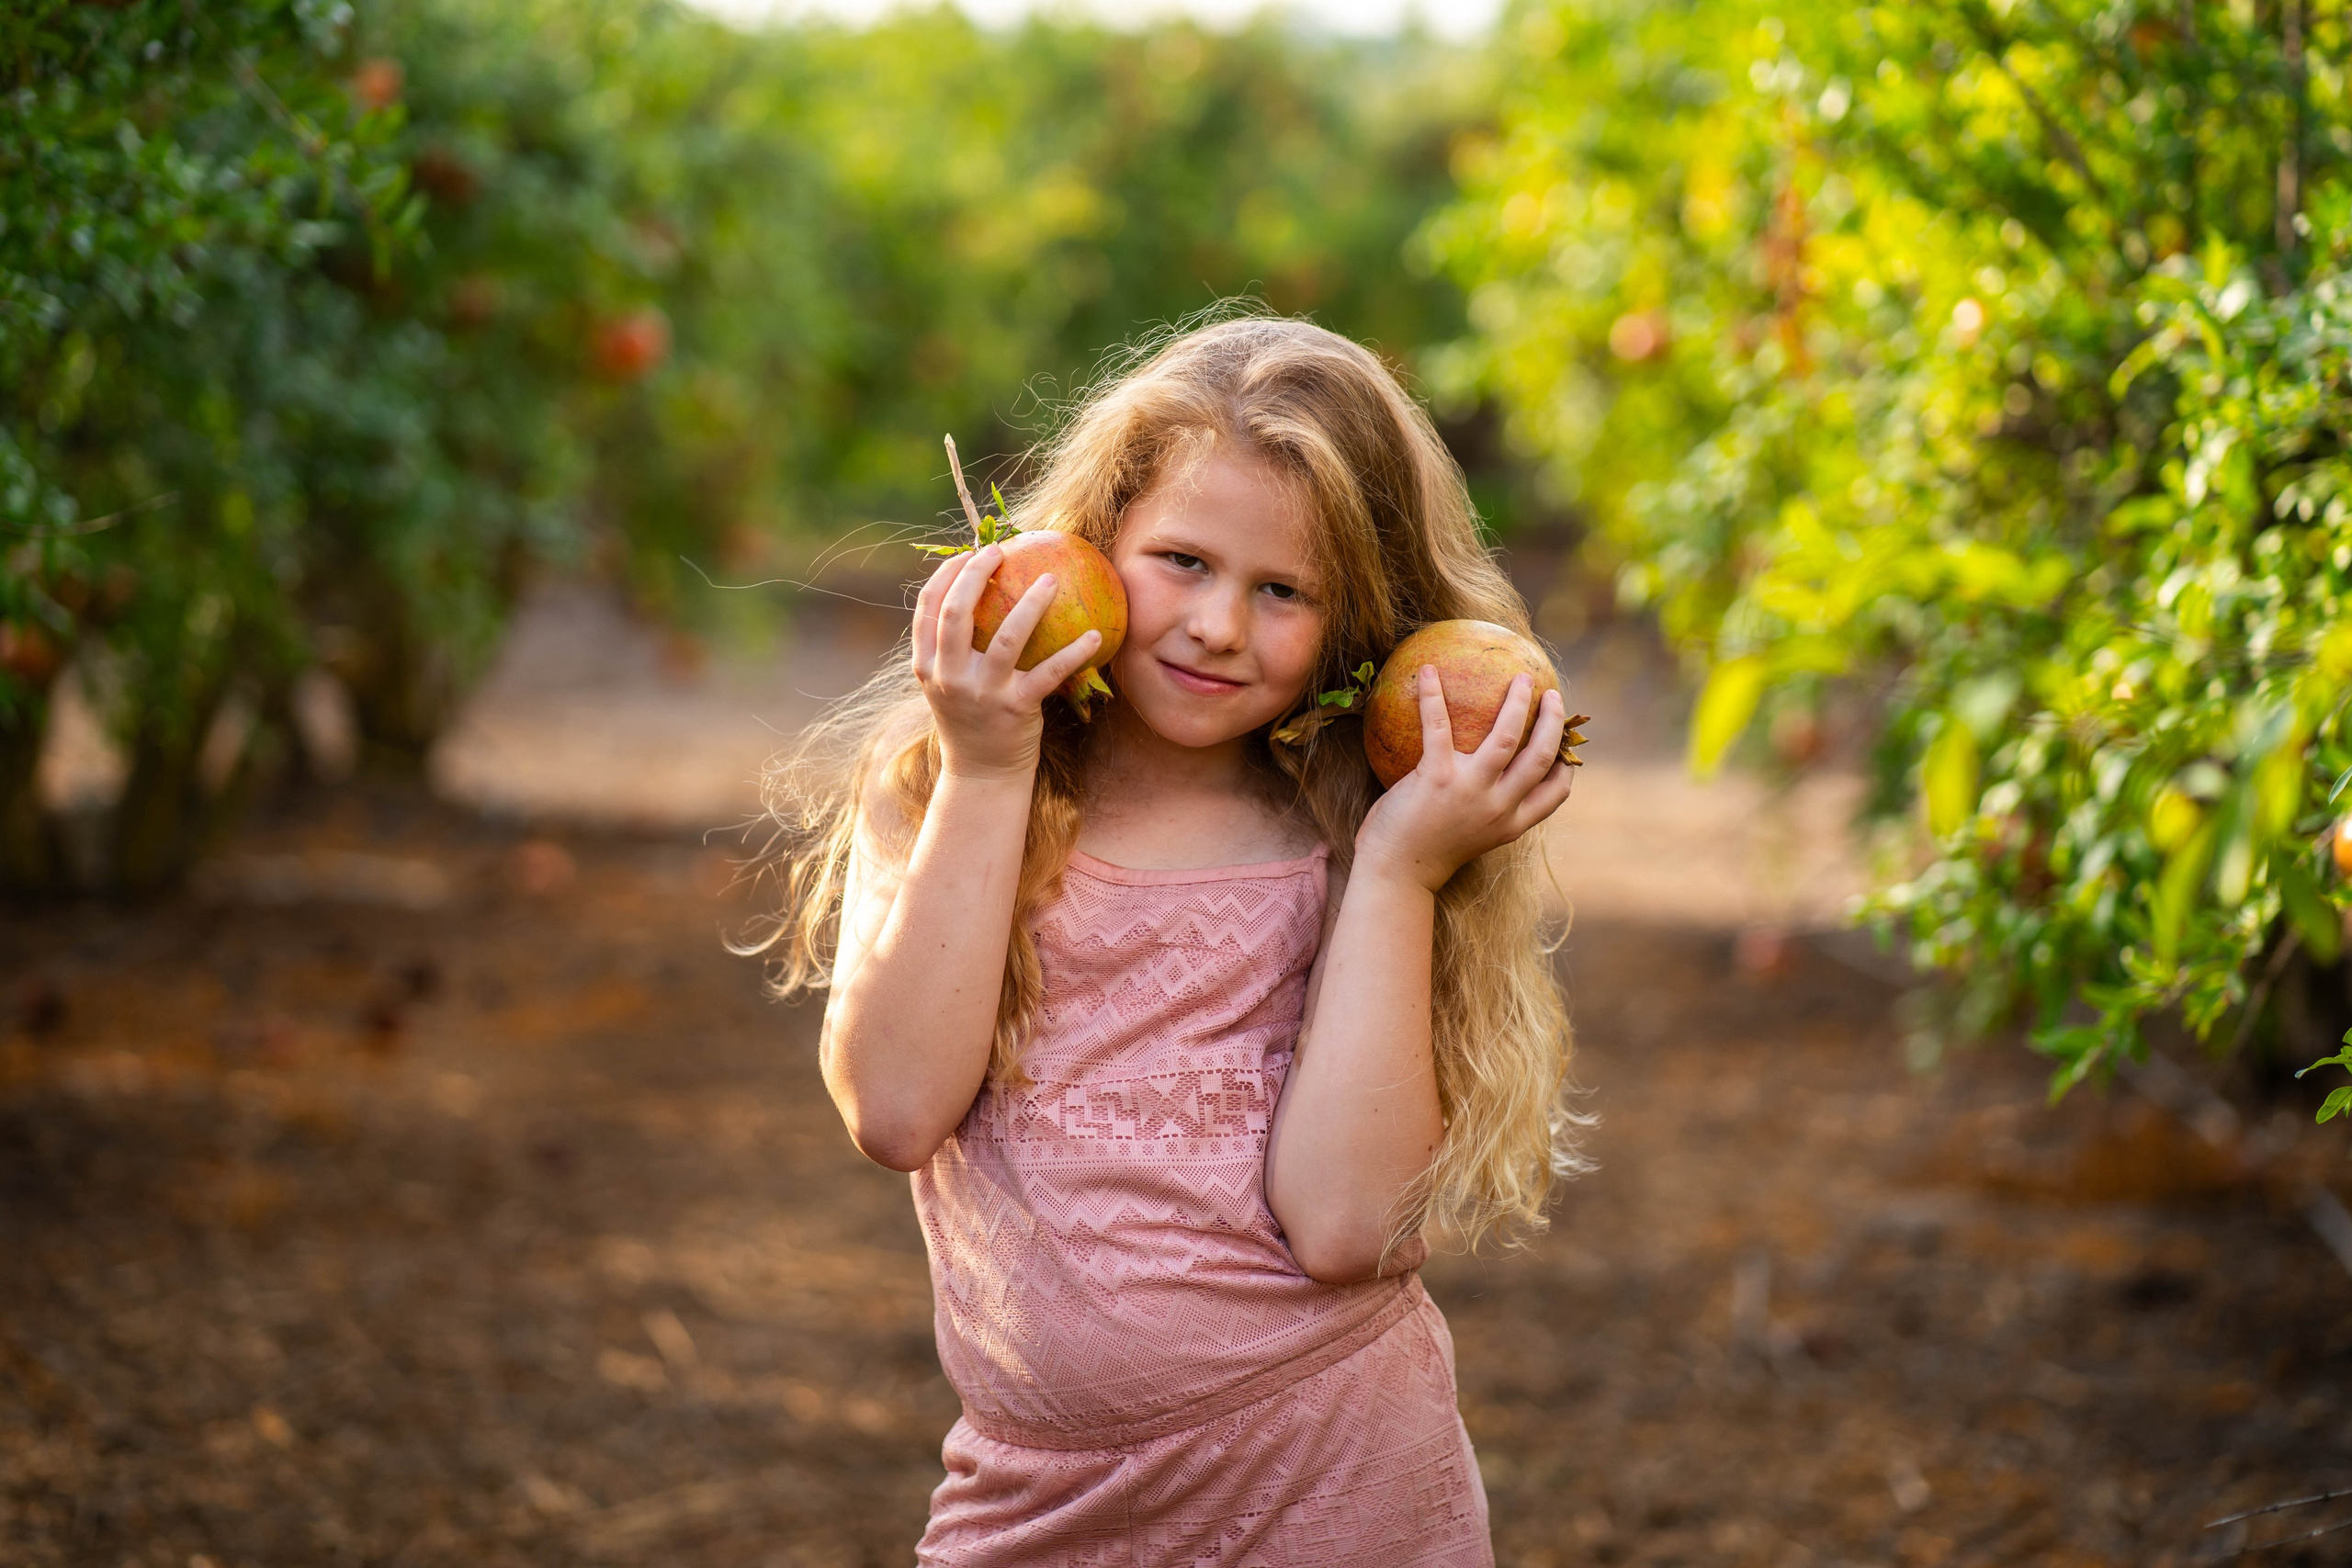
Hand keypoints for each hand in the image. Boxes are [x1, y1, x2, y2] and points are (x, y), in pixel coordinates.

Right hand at [911, 545, 1101, 780]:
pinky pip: (1049, 673)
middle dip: (976, 575)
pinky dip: (1074, 653)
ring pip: (1006, 639)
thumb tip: (978, 592)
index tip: (969, 551)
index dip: (946, 573)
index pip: (928, 607)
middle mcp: (949, 676)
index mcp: (927, 665)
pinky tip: (1094, 634)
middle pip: (956, 613)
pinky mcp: (1015, 709)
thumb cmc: (973, 717)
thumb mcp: (950, 682)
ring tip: (1052, 579)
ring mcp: (982, 694)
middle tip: (1000, 551)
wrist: (982, 774)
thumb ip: (954, 646)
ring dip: (1031, 604)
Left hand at [1353, 668, 1575, 892]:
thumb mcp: (1470, 837)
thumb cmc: (1425, 852)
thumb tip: (1482, 776)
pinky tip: (1428, 671)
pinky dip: (1433, 696)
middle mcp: (1499, 808)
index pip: (1555, 794)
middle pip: (1540, 756)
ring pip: (1508, 736)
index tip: (1565, 746)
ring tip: (1521, 679)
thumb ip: (1483, 811)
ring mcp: (1471, 791)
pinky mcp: (1437, 778)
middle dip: (1552, 722)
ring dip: (1518, 703)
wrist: (1395, 874)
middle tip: (1552, 696)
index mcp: (1511, 825)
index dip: (1565, 766)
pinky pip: (1439, 727)